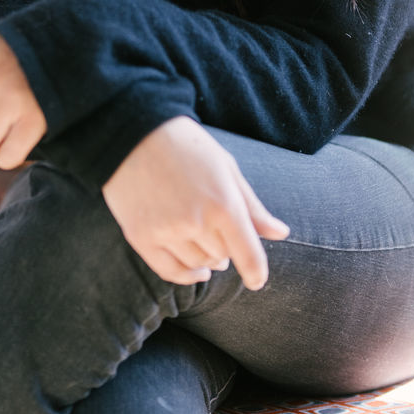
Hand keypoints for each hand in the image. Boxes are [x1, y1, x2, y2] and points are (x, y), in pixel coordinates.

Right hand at [102, 117, 288, 289]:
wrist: (132, 134)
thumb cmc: (186, 146)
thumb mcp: (226, 167)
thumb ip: (253, 206)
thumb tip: (281, 234)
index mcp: (223, 203)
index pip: (248, 255)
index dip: (256, 272)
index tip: (257, 280)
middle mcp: (196, 221)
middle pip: (223, 257)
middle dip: (227, 248)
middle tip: (219, 230)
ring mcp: (167, 232)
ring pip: (198, 264)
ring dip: (206, 258)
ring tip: (203, 237)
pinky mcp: (142, 237)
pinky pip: (171, 272)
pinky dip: (187, 274)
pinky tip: (195, 269)